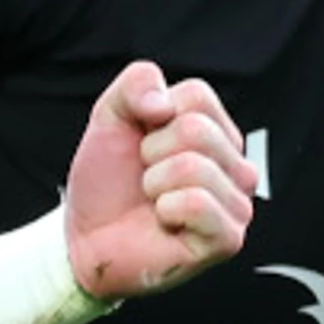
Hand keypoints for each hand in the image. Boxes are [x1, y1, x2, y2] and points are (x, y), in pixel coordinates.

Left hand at [62, 61, 256, 298]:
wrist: (86, 236)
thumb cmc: (108, 180)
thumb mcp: (111, 117)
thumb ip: (136, 84)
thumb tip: (164, 104)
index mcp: (217, 132)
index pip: (198, 95)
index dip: (151, 115)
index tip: (141, 143)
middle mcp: (236, 166)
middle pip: (197, 129)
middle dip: (151, 152)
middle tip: (145, 178)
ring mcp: (237, 204)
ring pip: (195, 167)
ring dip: (154, 183)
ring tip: (153, 201)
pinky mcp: (228, 239)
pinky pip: (197, 204)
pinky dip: (166, 210)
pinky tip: (164, 222)